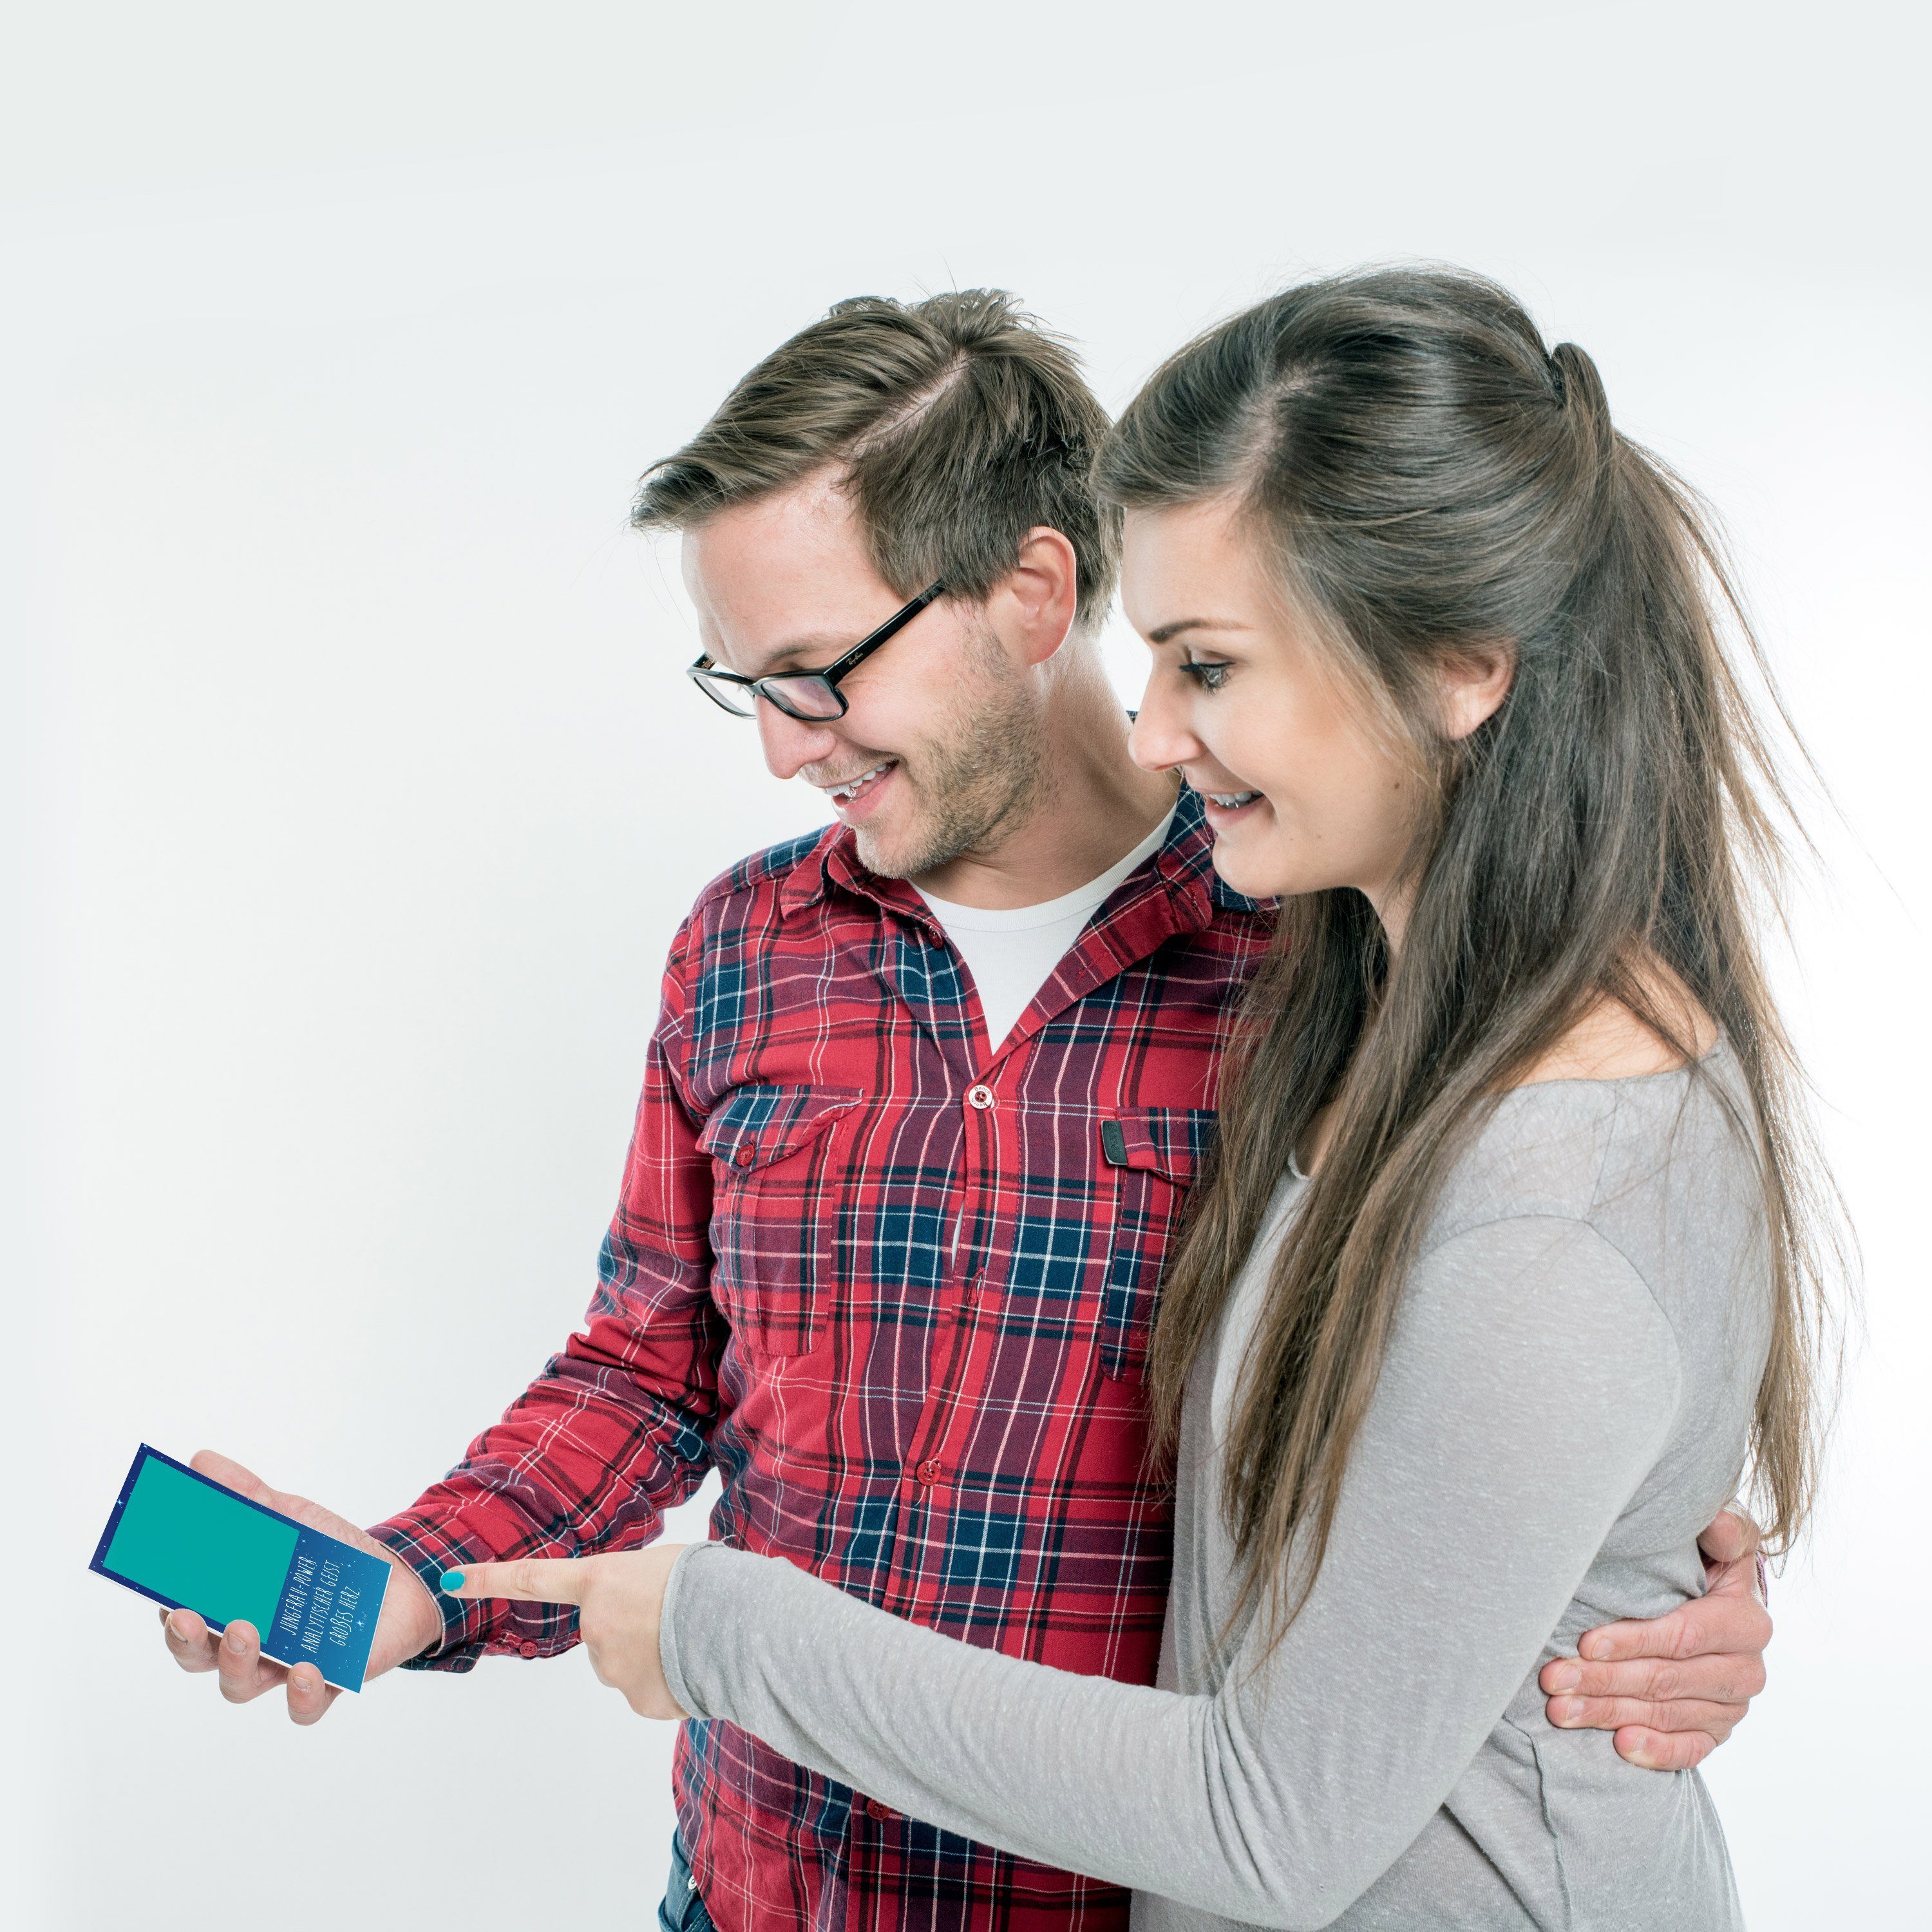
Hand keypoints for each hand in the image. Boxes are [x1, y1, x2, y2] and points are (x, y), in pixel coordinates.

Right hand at [157, 1450, 443, 1724]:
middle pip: (199, 1658)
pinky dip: (300, 1695)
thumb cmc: (330, 1554)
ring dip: (236, 1662)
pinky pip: (304, 1707)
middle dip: (188, 1641)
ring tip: (246, 1630)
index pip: (182, 1618)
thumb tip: (202, 1462)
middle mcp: (246, 1644)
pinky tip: (307, 1669)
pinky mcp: (326, 1684)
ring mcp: (282, 1668)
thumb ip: (247, 1496)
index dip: (167, 1612)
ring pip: (241, 1685)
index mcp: (229, 1605)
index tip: (164, 1594)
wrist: (397, 1579)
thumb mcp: (291, 1518)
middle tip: (190, 1616)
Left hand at [441, 1546, 688, 1717]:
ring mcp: (612, 1667)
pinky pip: (648, 1690)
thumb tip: (637, 1616)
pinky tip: (692, 1668)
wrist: (738, 1627)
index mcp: (600, 1580)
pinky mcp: (636, 1700)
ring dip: (653, 1656)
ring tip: (690, 1641)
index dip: (490, 1579)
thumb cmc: (707, 1582)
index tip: (453, 1580)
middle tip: (672, 1619)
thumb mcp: (664, 1565)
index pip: (532, 1578)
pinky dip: (669, 1682)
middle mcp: (594, 1625)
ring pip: (626, 1663)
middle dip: (632, 1629)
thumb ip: (633, 1587)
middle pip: (602, 1632)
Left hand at [1539, 1507, 1770, 1770]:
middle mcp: (1746, 1669)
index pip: (1682, 1636)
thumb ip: (1724, 1531)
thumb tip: (1717, 1524)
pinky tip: (1621, 1746)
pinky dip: (1656, 1750)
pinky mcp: (1718, 1730)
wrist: (1719, 1602)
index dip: (1633, 1640)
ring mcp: (1733, 1705)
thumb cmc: (1705, 1562)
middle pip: (1665, 1680)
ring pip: (1665, 1714)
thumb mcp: (1719, 1540)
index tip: (1585, 1642)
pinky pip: (1690, 1749)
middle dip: (1604, 1680)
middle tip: (1553, 1680)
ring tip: (1561, 1709)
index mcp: (1747, 1621)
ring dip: (1610, 1713)